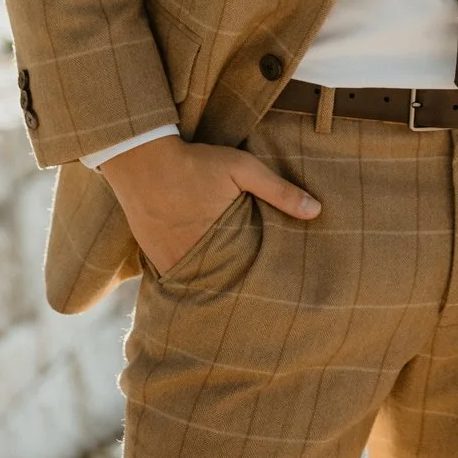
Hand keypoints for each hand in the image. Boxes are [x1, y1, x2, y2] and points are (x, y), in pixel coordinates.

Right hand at [100, 135, 318, 274]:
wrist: (141, 159)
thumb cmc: (195, 163)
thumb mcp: (243, 168)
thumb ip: (279, 191)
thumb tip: (316, 211)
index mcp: (220, 242)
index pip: (247, 274)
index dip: (260, 280)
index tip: (275, 285)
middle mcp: (193, 259)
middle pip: (222, 283)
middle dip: (237, 288)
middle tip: (257, 298)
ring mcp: (170, 261)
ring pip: (198, 284)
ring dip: (213, 285)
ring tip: (231, 293)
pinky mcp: (153, 257)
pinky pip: (175, 278)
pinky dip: (189, 279)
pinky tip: (202, 280)